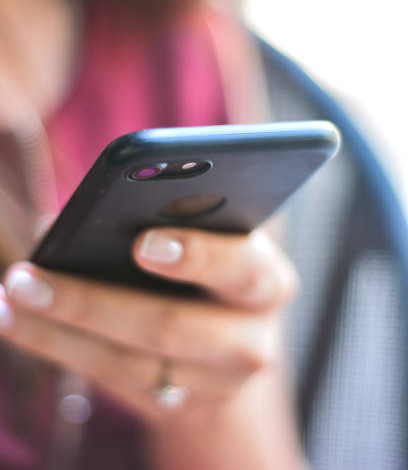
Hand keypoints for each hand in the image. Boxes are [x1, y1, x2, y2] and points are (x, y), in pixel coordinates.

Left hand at [0, 227, 297, 423]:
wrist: (233, 340)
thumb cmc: (215, 268)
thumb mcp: (215, 238)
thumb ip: (176, 221)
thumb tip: (90, 217)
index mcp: (267, 281)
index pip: (241, 267)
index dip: (197, 256)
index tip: (140, 244)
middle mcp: (251, 339)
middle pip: (172, 326)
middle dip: (92, 303)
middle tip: (27, 279)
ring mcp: (216, 384)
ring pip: (130, 365)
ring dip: (59, 332)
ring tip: (10, 299)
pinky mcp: (181, 409)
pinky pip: (115, 384)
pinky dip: (65, 350)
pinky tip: (25, 323)